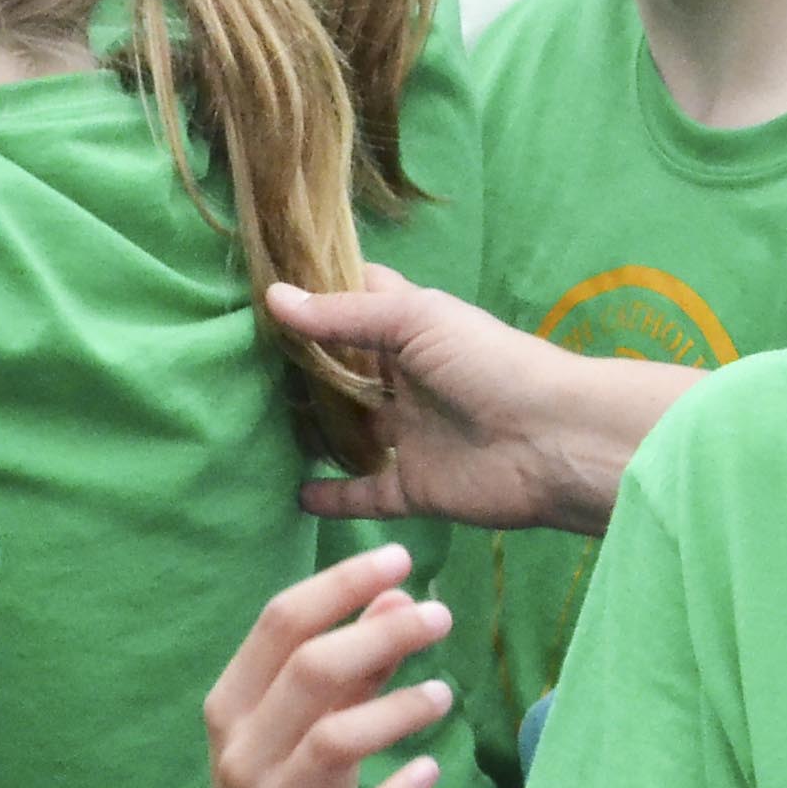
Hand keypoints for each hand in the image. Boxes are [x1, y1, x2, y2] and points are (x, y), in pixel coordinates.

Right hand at [206, 547, 456, 787]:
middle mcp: (238, 752)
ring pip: (332, 741)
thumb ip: (350, 669)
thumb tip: (396, 596)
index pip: (278, 624)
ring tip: (445, 693)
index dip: (339, 586)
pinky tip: (430, 770)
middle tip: (441, 615)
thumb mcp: (308, 733)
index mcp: (231, 706)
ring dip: (395, 709)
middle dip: (379, 634)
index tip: (399, 559)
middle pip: (308, 671)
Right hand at [272, 269, 698, 534]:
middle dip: (296, 367)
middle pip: (340, 370)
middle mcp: (403, 380)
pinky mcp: (415, 487)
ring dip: (309, 431)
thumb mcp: (415, 320)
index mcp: (408, 330)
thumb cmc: (490, 363)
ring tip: (247, 426)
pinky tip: (293, 493)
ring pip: (347, 432)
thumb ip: (342, 316)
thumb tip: (271, 298)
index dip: (312, 294)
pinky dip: (332, 497)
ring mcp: (408, 434)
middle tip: (230, 363)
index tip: (254, 290)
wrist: (556, 440)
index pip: (352, 303)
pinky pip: (364, 494)